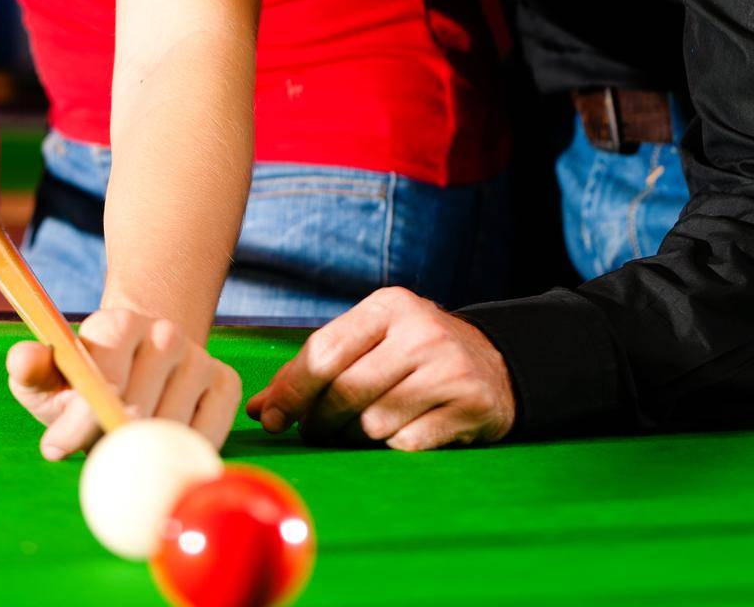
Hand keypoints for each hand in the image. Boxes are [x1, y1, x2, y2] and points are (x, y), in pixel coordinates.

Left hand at [6, 309, 241, 458]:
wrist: (139, 367)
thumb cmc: (84, 380)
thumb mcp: (51, 375)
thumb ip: (33, 369)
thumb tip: (22, 360)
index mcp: (119, 322)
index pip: (104, 378)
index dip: (79, 422)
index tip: (55, 449)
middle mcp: (164, 332)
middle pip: (139, 409)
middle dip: (108, 445)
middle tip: (94, 463)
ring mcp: (199, 355)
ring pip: (172, 426)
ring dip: (145, 456)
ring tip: (124, 459)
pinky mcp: (226, 382)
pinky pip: (210, 433)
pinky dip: (185, 458)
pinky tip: (162, 462)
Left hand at [246, 286, 515, 451]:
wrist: (494, 364)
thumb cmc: (412, 353)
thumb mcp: (371, 340)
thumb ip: (317, 366)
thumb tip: (259, 409)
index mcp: (389, 305)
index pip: (325, 351)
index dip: (291, 389)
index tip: (268, 418)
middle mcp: (421, 331)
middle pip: (346, 391)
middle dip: (319, 420)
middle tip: (313, 431)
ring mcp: (448, 369)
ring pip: (373, 422)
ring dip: (353, 436)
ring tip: (354, 430)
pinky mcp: (469, 406)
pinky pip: (407, 444)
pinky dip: (391, 446)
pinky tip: (396, 433)